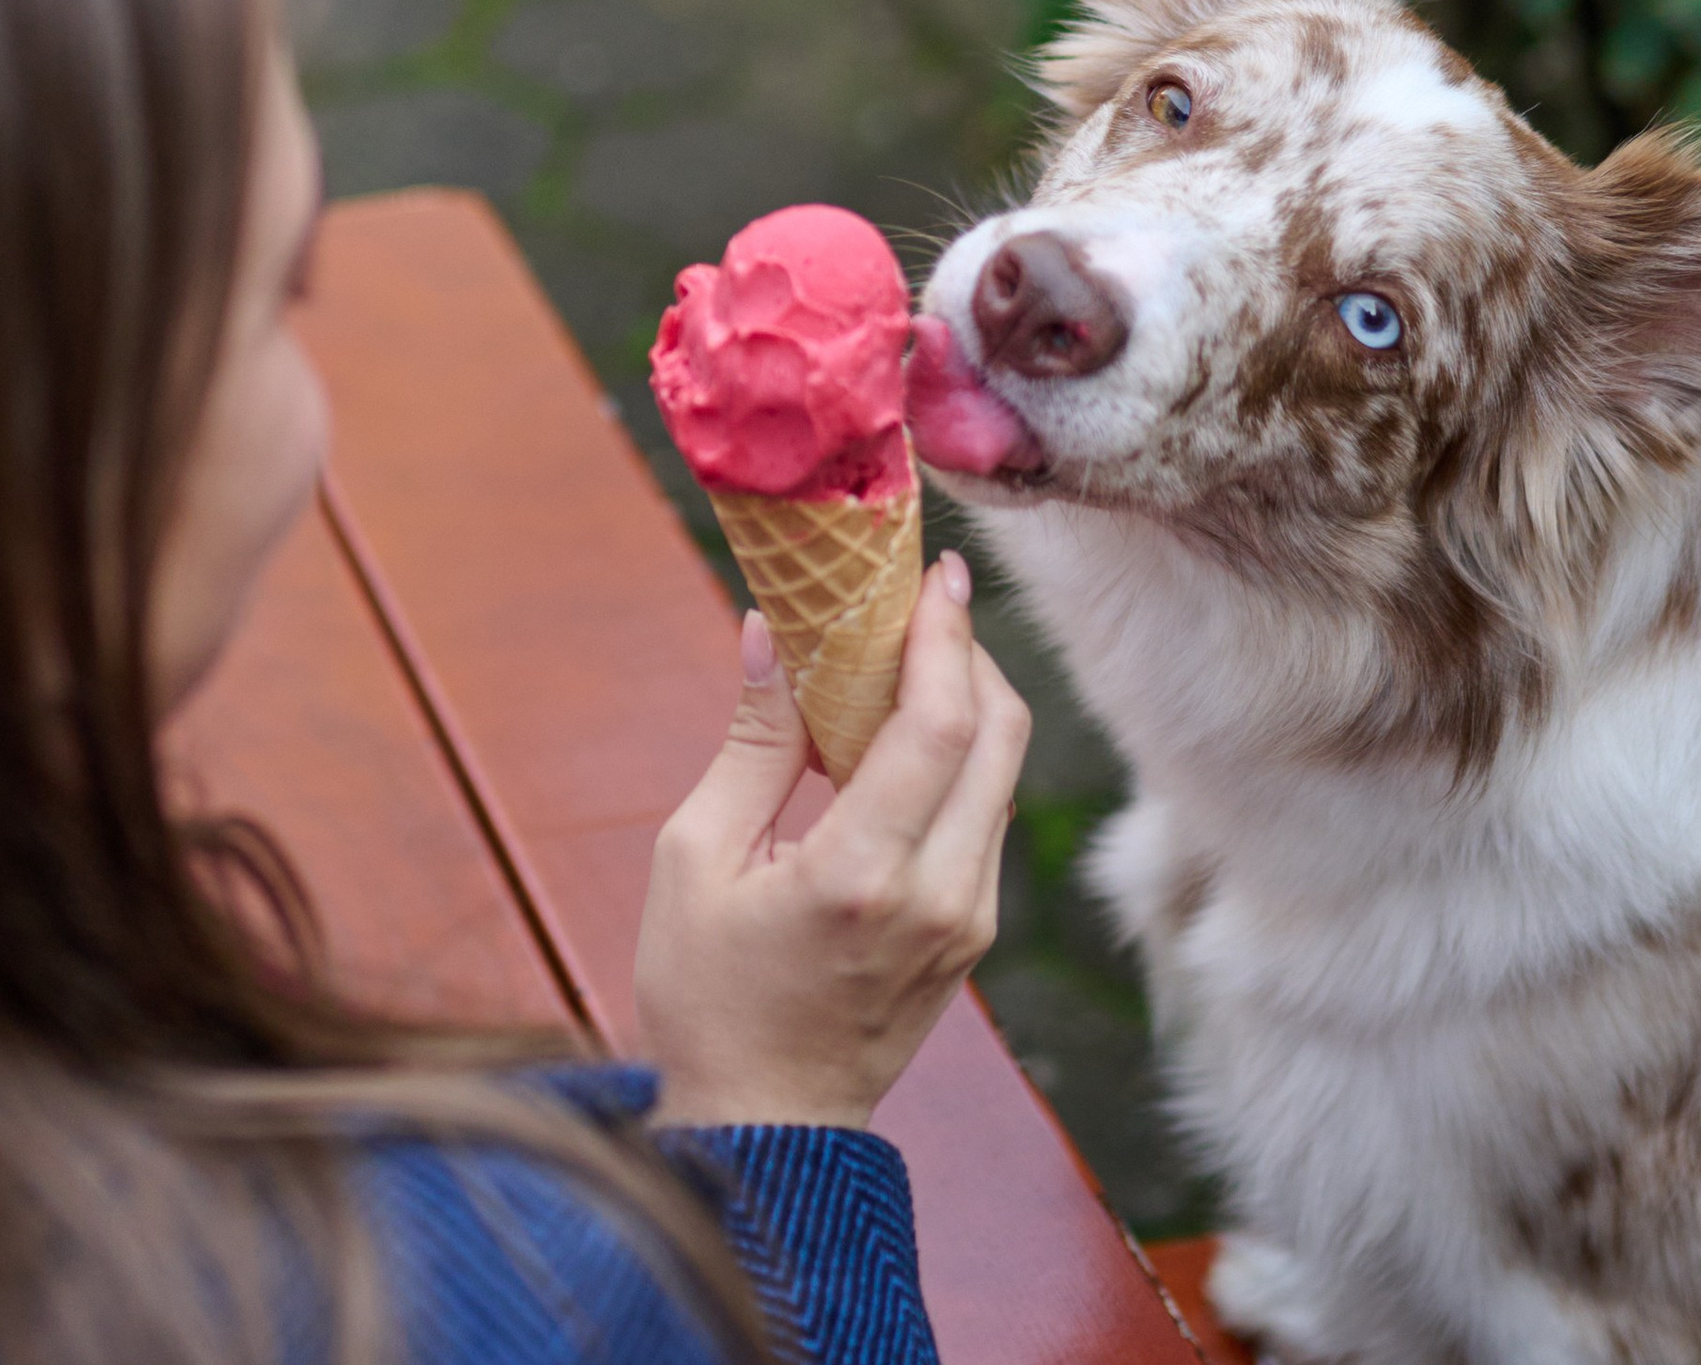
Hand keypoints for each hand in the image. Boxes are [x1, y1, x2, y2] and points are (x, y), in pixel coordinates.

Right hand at [634, 551, 1032, 1130]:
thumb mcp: (696, 858)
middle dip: (969, 650)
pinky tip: (900, 733)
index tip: (936, 573)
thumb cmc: (707, 995)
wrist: (765, 1129)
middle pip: (1000, 734)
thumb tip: (772, 629)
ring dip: (968, 697)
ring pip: (1004, 770)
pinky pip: (987, 812)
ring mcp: (969, 921)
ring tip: (904, 655)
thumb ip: (751, 738)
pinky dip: (960, 752)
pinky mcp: (974, 932)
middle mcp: (939, 898)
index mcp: (862, 876)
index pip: (939, 726)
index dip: (946, 636)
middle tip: (922, 598)